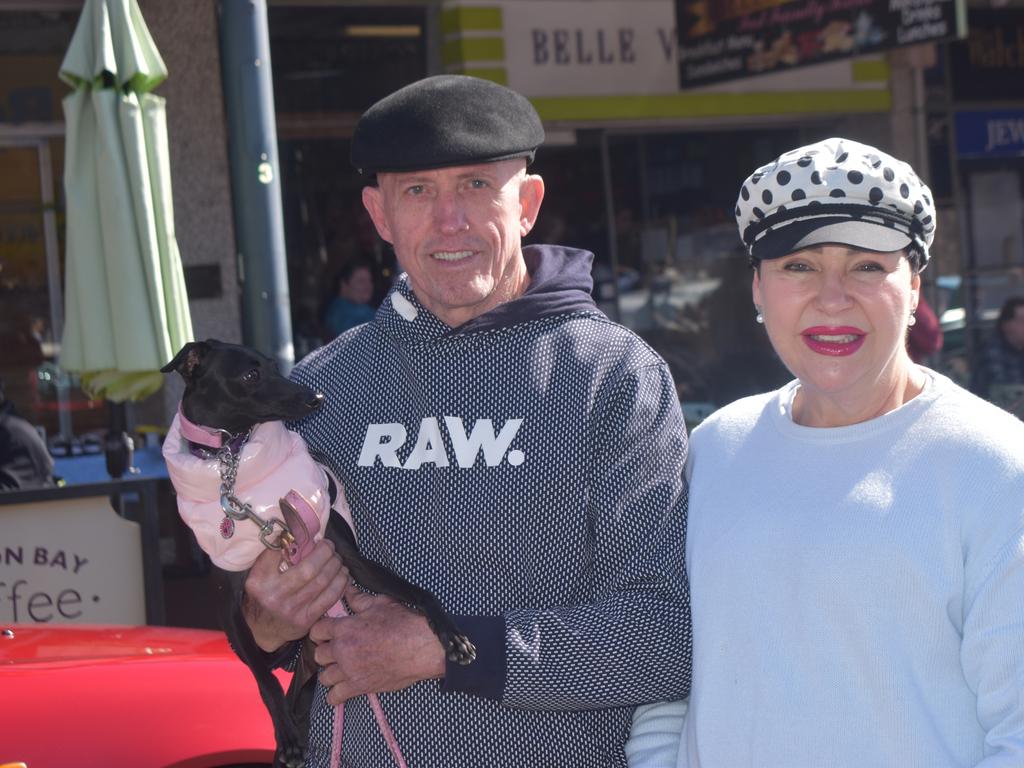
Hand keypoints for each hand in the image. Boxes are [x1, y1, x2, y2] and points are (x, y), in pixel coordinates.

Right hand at [242, 539, 348, 652]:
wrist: (260, 630)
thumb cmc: (262, 595)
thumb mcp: (257, 575)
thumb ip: (272, 555)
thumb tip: (295, 532)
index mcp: (259, 581)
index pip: (278, 553)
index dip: (296, 539)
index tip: (309, 534)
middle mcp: (274, 595)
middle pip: (309, 569)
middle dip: (325, 553)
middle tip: (330, 546)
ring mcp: (292, 610)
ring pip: (323, 582)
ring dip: (336, 566)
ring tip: (337, 558)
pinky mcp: (306, 620)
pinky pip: (330, 597)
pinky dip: (341, 582)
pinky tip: (343, 574)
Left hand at [310, 587, 445, 704]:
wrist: (421, 647)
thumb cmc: (403, 623)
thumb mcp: (380, 604)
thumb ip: (359, 599)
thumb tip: (347, 590)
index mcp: (345, 628)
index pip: (316, 630)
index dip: (320, 631)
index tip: (327, 633)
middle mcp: (342, 650)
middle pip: (318, 655)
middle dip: (325, 651)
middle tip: (336, 650)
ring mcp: (349, 671)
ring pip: (324, 676)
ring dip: (330, 672)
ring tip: (340, 669)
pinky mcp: (360, 687)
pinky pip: (335, 697)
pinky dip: (335, 695)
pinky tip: (341, 688)